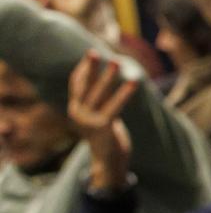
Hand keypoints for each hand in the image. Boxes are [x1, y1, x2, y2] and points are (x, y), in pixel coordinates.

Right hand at [67, 52, 137, 189]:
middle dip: (89, 68)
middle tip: (93, 51)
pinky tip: (133, 82)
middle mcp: (78, 113)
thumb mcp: (100, 115)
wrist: (109, 161)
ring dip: (108, 76)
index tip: (90, 54)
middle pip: (84, 86)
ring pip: (100, 93)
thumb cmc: (107, 135)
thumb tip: (107, 79)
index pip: (76, 84)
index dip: (83, 69)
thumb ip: (99, 100)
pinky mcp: (102, 126)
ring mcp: (88, 120)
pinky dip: (124, 93)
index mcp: (75, 109)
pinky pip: (115, 105)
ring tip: (116, 61)